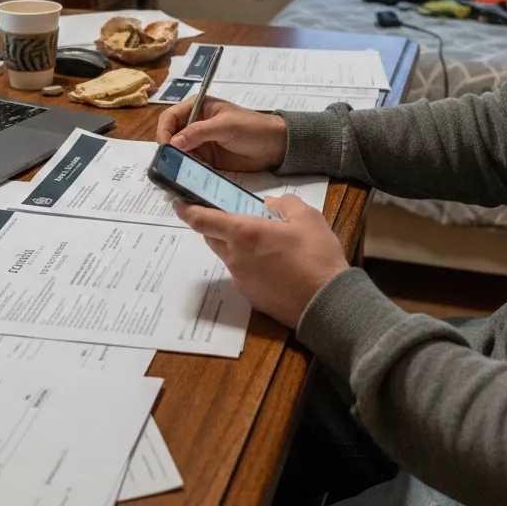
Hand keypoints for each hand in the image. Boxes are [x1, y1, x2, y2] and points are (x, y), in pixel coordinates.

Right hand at [155, 96, 287, 172]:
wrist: (275, 146)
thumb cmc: (252, 128)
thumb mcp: (225, 126)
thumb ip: (198, 132)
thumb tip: (172, 143)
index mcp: (196, 109)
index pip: (169, 118)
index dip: (164, 132)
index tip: (166, 149)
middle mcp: (194, 125)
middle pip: (170, 137)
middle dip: (169, 151)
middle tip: (172, 165)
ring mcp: (199, 144)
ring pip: (178, 154)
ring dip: (179, 163)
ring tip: (183, 172)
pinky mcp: (206, 160)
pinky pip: (190, 166)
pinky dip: (189, 171)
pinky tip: (193, 176)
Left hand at [174, 195, 349, 328]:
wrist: (328, 303)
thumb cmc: (317, 256)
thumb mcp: (308, 217)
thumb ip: (284, 204)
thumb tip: (269, 205)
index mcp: (243, 233)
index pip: (202, 220)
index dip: (186, 210)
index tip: (178, 203)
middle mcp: (235, 257)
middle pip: (212, 238)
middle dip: (217, 226)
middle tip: (237, 219)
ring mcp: (240, 280)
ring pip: (228, 257)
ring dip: (237, 247)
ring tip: (266, 244)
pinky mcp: (251, 297)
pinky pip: (243, 274)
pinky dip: (250, 266)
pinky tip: (275, 267)